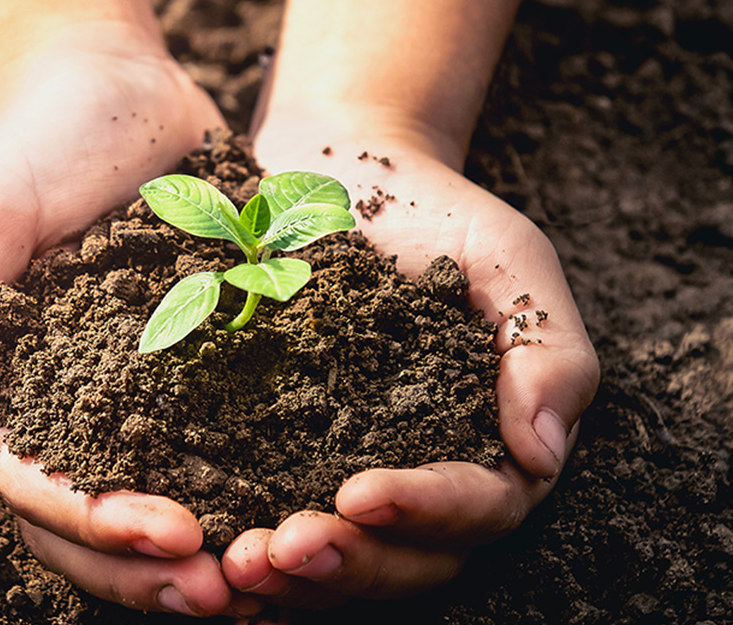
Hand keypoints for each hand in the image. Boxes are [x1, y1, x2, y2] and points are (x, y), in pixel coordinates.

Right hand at [0, 24, 256, 616]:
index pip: (41, 488)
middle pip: (103, 520)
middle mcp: (72, 410)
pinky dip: (261, 477)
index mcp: (6, 394)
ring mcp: (142, 393)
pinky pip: (231, 434)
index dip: (100, 524)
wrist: (123, 93)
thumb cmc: (39, 147)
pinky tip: (313, 503)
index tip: (174, 538)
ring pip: (170, 496)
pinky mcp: (203, 364)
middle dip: (158, 569)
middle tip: (231, 594)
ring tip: (279, 571)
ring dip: (217, 546)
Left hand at [221, 107, 599, 607]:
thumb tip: (543, 456)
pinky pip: (272, 516)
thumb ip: (548, 350)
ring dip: (291, 575)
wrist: (335, 176)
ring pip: (340, 556)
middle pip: (406, 559)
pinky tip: (201, 547)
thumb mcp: (508, 260)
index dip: (425, 512)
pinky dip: (245, 541)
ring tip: (234, 564)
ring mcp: (352, 469)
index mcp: (489, 441)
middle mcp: (425, 473)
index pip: (478, 507)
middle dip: (347, 563)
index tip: (358, 493)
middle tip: (279, 551)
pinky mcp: (284, 455)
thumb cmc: (435, 212)